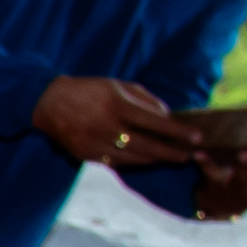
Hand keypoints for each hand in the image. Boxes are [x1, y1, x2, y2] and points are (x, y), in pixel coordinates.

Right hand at [34, 74, 192, 168]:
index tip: (197, 138)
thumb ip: (146, 99)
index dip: (178, 132)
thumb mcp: (118, 85)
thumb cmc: (89, 90)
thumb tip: (168, 116)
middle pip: (148, 146)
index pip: (155, 122)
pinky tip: (145, 158)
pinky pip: (116, 162)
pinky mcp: (86, 155)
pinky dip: (134, 161)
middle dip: (172, 153)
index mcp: (116, 105)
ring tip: (170, 157)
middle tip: (189, 156)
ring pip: (133, 158)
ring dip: (155, 158)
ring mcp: (95, 144)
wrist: (48, 102)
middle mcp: (106, 127)